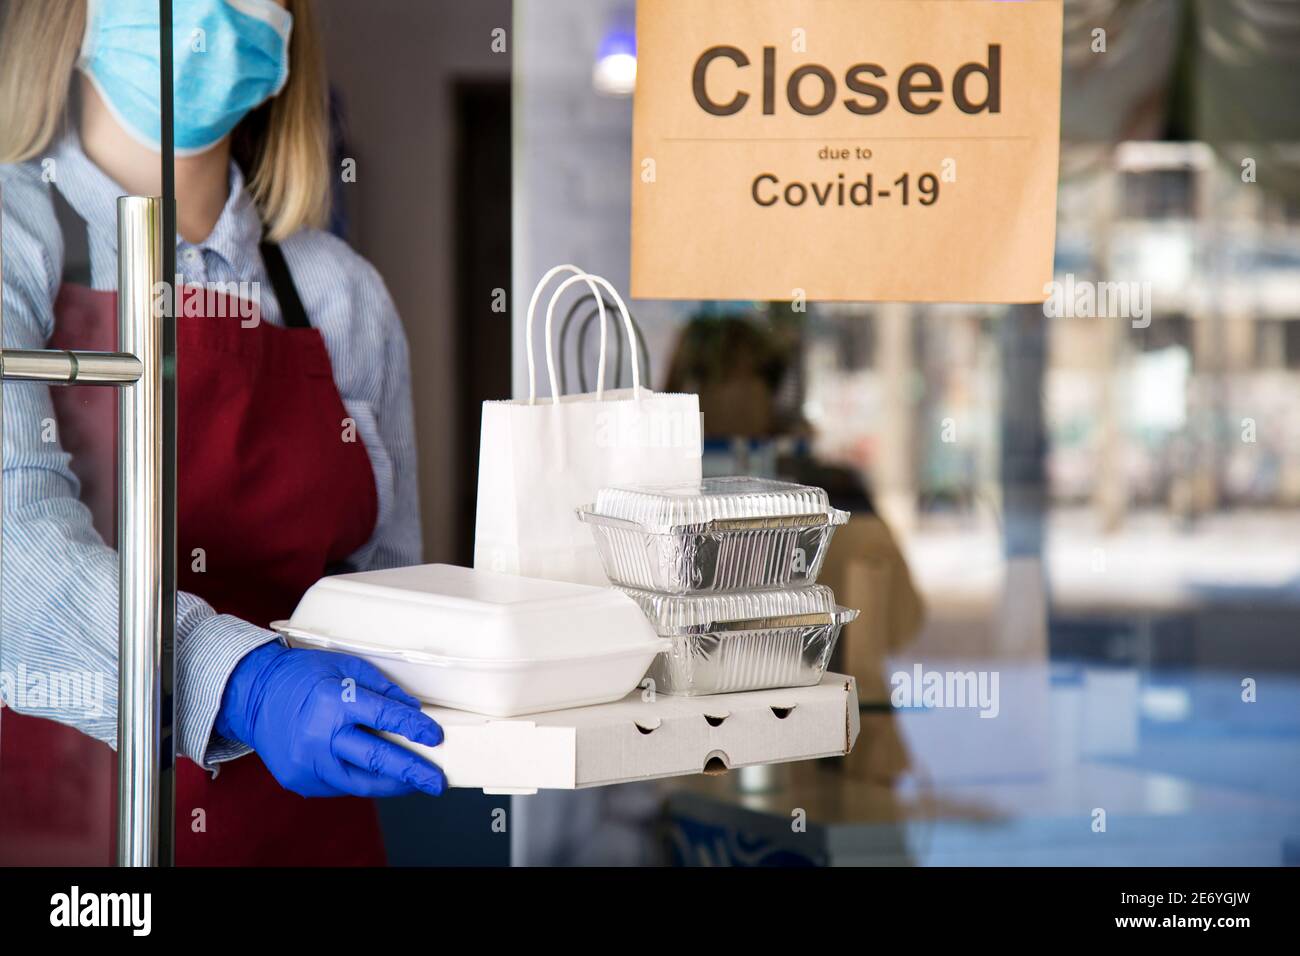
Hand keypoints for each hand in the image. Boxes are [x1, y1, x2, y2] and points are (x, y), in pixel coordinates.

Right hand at [215, 642, 445, 797]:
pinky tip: (377, 775)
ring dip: (393, 785)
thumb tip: (412, 710)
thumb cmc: (301, 677)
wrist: (253, 696)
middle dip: (413, 772)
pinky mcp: (300, 779)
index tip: (435, 736)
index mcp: (333, 701)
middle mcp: (320, 735)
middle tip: (436, 781)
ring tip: (414, 783)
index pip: (385, 717)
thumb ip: (382, 688)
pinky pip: (339, 785)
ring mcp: (308, 762)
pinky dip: (361, 780)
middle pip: (377, 758)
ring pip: (361, 782)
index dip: (415, 728)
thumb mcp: (345, 667)